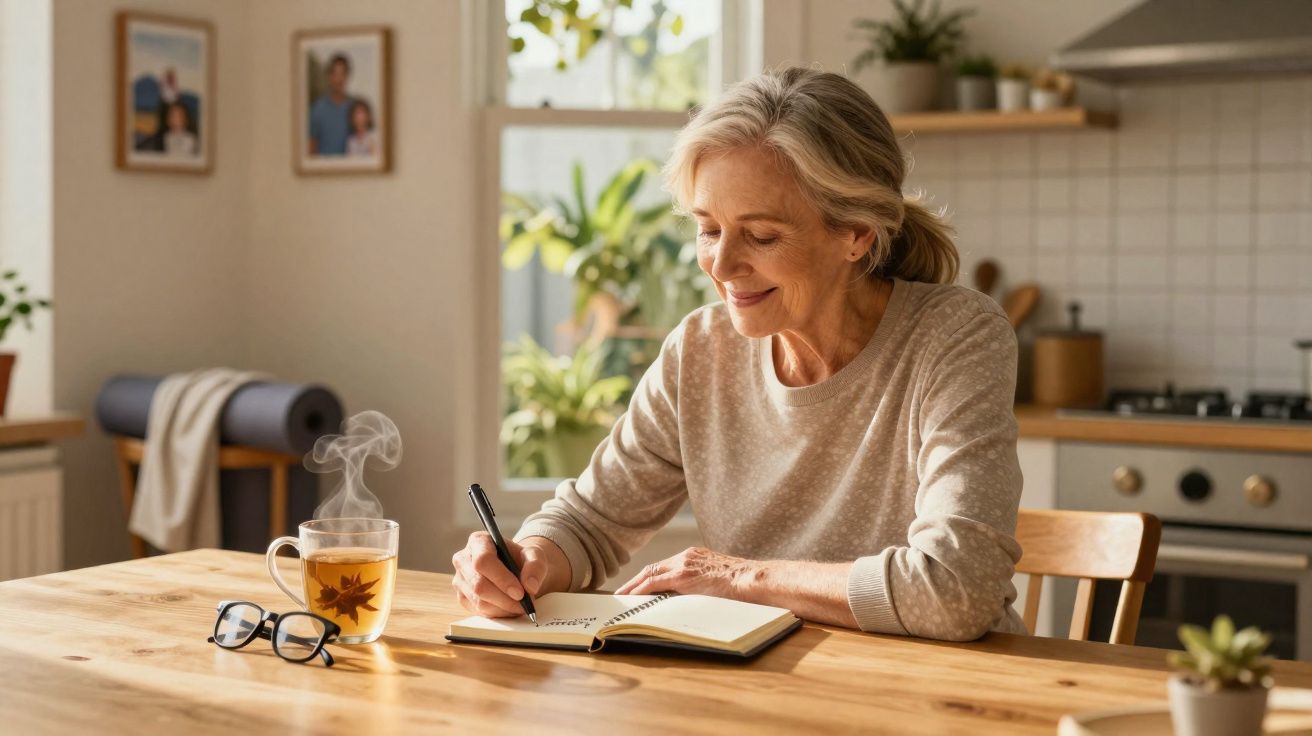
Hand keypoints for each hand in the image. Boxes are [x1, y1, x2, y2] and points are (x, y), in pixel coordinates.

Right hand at [451, 533, 569, 616]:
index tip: (520, 593)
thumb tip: (530, 587)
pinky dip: (498, 613)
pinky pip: (479, 611)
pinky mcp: (462, 597)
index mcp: (478, 542)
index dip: (501, 579)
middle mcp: (463, 559)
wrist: (515, 569)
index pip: (483, 561)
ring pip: (479, 601)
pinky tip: (509, 607)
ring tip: (521, 605)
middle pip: (479, 585)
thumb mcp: (535, 555)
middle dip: (505, 599)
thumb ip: (535, 566)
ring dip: (504, 608)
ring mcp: (459, 580)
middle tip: (525, 604)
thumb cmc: (522, 559)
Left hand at [615, 547, 759, 598]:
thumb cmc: (740, 583)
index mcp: (694, 556)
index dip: (649, 576)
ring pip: (650, 574)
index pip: (665, 566)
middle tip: (622, 592)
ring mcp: (683, 564)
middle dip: (636, 580)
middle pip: (653, 567)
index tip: (639, 585)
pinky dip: (640, 590)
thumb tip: (695, 597)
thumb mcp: (717, 579)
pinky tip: (631, 597)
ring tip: (621, 596)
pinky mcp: (683, 576)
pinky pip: (654, 583)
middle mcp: (686, 556)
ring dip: (633, 586)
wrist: (749, 578)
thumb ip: (703, 583)